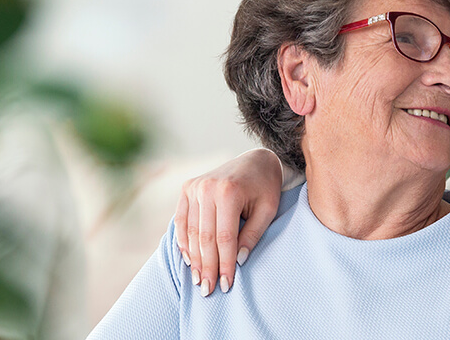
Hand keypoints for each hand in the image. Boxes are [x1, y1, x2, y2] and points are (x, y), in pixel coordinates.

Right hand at [174, 148, 283, 296]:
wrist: (254, 159)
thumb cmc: (265, 186)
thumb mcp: (268, 210)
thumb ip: (253, 234)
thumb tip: (238, 261)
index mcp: (229, 192)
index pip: (224, 238)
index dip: (225, 264)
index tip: (226, 285)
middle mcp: (207, 188)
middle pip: (205, 238)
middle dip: (207, 267)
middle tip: (208, 290)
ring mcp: (194, 186)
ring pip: (191, 232)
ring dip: (194, 259)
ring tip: (199, 281)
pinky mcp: (187, 187)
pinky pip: (181, 220)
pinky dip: (184, 241)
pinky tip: (189, 260)